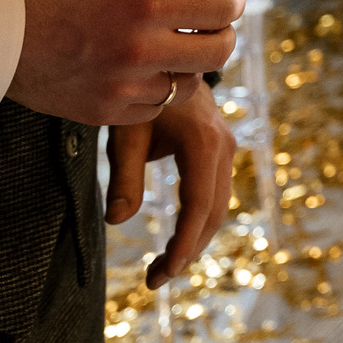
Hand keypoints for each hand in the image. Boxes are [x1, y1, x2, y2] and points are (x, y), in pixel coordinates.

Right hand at [8, 0, 242, 126]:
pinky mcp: (107, 114)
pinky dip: (157, 91)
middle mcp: (141, 48)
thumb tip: (207, 3)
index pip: (219, 11)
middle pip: (218, 54)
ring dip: (187, 68)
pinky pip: (155, 109)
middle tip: (217, 31)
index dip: (232, 6)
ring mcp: (124, 86)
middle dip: (224, 39)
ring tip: (170, 52)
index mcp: (146, 4)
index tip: (231, 3)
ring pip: (188, 86)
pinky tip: (142, 73)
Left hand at [107, 77, 238, 289]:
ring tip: (160, 268)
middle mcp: (223, 147)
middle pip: (213, 213)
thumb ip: (123, 177)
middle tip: (154, 280)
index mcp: (203, 143)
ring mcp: (226, 148)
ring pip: (217, 207)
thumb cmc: (142, 96)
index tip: (164, 273)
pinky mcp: (220, 151)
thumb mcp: (126, 132)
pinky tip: (175, 240)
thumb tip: (117, 221)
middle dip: (187, 250)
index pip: (199, 206)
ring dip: (193, 240)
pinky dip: (197, 223)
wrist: (169, 63)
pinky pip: (215, 195)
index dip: (183, 243)